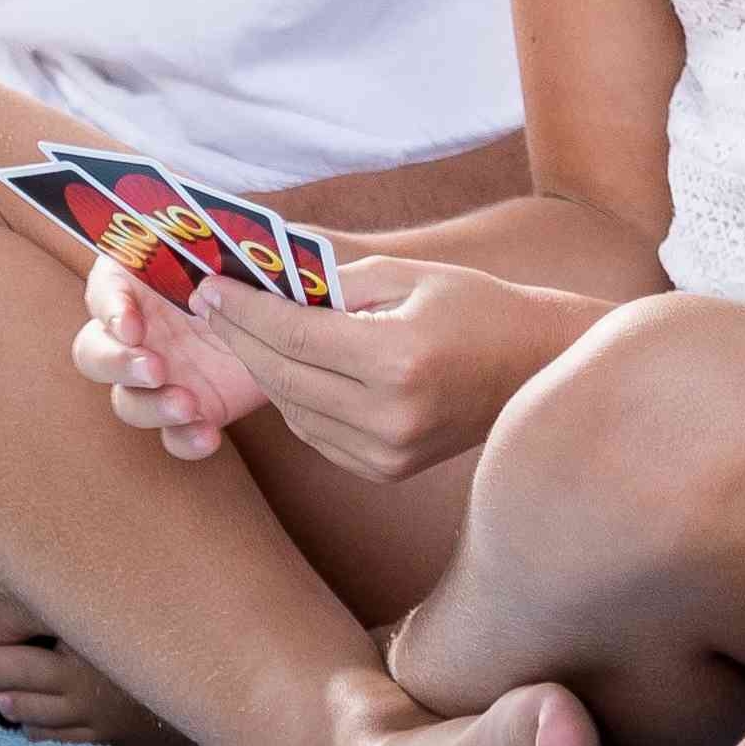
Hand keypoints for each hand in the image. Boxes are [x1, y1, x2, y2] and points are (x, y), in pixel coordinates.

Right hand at [73, 249, 274, 459]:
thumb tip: (224, 235)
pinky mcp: (189, 410)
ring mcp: (160, 375)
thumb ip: (223, 240)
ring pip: (126, 401)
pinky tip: (207, 435)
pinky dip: (183, 440)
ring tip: (188, 405)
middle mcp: (140, 331)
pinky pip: (171, 436)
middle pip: (93, 352)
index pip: (104, 290)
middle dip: (116, 363)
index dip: (111, 308)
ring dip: (149, 406)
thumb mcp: (242, 247)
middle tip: (155, 368)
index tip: (133, 325)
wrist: (296, 321)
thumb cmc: (258, 270)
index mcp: (142, 280)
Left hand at [194, 258, 559, 490]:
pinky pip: (318, 436)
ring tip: (243, 332)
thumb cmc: (474, 308)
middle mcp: (390, 416)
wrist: (534, 368)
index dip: (244, 309)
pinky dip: (295, 402)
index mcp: (396, 359)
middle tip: (211, 305)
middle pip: (284, 377)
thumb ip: (334, 281)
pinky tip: (286, 369)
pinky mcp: (387, 470)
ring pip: (294, 412)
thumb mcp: (407, 275)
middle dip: (240, 338)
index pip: (293, 334)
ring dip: (263, 371)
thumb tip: (266, 281)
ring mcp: (389, 453)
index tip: (210, 286)